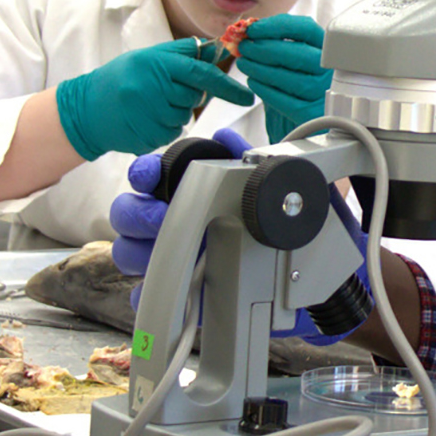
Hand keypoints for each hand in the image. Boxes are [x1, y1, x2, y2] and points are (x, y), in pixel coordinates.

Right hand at [56, 38, 254, 162]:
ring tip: (149, 104)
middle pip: (195, 98)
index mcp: (156, 64)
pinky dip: (164, 126)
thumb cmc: (121, 78)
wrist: (85, 108)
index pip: (201, 74)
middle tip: (163, 90)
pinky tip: (144, 118)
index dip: (227, 86)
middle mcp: (153, 88)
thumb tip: (217, 50)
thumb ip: (183, 53)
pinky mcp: (147, 136)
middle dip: (187, 95)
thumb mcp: (149, 56)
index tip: (246, 97)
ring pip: (184, 116)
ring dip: (174, 112)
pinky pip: (172, 132)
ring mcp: (149, 115)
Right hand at [109, 126, 369, 343]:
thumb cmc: (282, 221)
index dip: (143, 173)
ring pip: (129, 253)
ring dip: (140, 251)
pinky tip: (173, 294)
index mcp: (186, 190)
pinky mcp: (178, 293)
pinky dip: (150, 297)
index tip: (150, 176)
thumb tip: (227, 138)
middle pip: (127, 215)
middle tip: (163, 217)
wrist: (308, 266)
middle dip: (138, 213)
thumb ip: (247, 159)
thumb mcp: (272, 186)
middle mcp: (170, 221)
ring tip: (172, 252)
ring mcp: (172, 257)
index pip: (147, 176)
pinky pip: (145, 297)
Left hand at [234, 14, 332, 143]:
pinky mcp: (312, 114)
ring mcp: (324, 93)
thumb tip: (250, 29)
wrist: (310, 113)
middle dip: (264, 49)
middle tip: (244, 48)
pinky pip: (285, 101)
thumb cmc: (300, 78)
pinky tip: (254, 82)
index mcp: (328, 48)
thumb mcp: (297, 55)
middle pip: (298, 55)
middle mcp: (331, 70)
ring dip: (260, 69)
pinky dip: (265, 90)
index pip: (305, 29)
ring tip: (244, 64)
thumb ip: (278, 40)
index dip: (277, 26)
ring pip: (289, 79)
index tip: (253, 29)